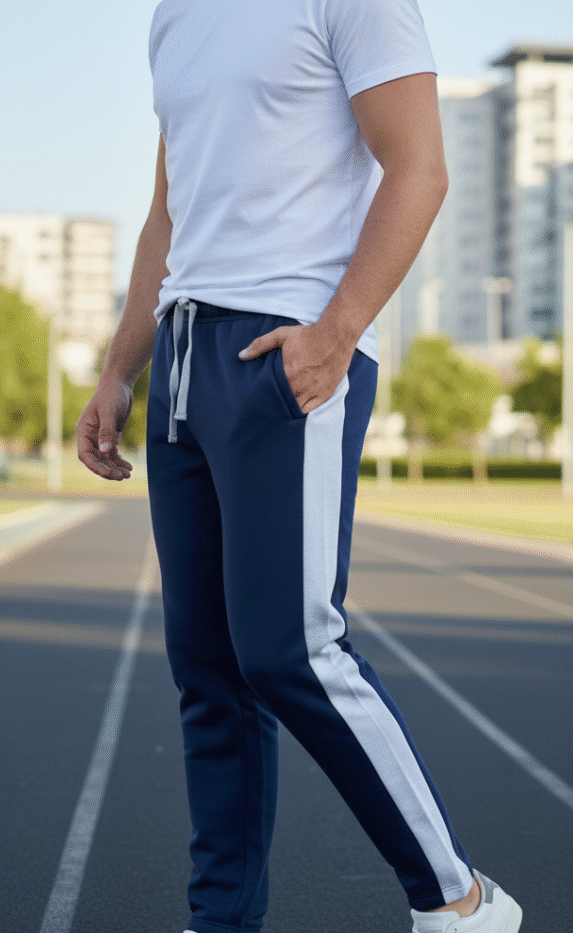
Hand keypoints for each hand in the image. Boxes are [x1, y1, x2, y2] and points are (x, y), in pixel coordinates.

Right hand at [75, 377, 133, 480]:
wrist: (119, 384)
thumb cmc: (111, 395)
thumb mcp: (109, 412)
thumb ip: (106, 432)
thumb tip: (104, 452)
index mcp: (83, 431)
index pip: (85, 455)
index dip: (96, 466)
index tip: (109, 473)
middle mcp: (90, 437)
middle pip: (96, 460)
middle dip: (108, 470)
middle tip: (122, 477)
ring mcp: (100, 438)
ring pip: (105, 459)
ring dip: (115, 468)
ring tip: (127, 475)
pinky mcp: (111, 436)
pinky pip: (113, 453)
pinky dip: (120, 461)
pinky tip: (129, 467)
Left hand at [238, 319, 355, 413]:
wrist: (336, 335)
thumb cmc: (308, 335)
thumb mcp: (281, 335)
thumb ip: (260, 345)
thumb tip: (241, 355)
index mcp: (286, 373)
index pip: (269, 392)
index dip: (264, 395)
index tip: (258, 397)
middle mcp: (299, 385)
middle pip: (281, 402)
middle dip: (274, 403)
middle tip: (267, 404)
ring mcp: (312, 391)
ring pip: (294, 408)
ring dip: (286, 408)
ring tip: (279, 408)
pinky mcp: (325, 394)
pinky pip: (310, 410)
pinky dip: (301, 411)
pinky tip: (295, 409)